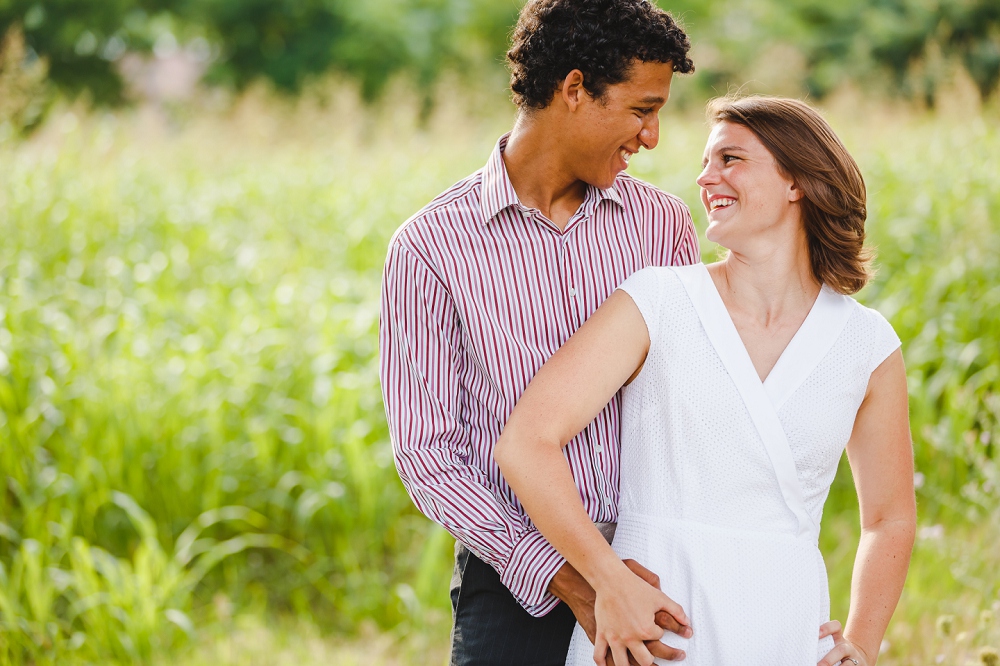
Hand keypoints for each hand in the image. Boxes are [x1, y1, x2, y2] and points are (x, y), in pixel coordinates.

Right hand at [548, 561, 688, 663]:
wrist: (610, 579)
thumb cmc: (633, 586)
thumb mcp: (659, 597)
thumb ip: (676, 611)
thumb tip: (688, 623)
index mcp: (646, 629)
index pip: (658, 639)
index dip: (659, 633)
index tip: (658, 629)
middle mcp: (631, 637)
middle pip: (644, 661)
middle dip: (650, 660)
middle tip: (652, 659)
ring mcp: (615, 637)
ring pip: (622, 664)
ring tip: (634, 664)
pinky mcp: (602, 634)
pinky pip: (600, 654)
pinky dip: (603, 663)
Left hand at [817, 620, 871, 665]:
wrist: (857, 659)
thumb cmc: (834, 650)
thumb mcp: (830, 643)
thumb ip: (819, 641)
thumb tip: (800, 645)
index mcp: (838, 636)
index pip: (836, 626)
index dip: (827, 628)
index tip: (816, 634)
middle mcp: (847, 647)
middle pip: (840, 651)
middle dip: (828, 660)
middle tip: (817, 665)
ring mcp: (854, 658)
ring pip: (847, 664)